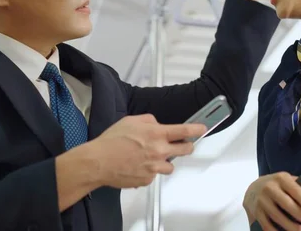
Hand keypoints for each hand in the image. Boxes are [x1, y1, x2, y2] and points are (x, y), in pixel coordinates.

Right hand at [89, 114, 205, 188]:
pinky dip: (149, 171)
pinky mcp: (148, 179)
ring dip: (164, 161)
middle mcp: (159, 151)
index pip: (184, 131)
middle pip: (186, 150)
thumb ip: (149, 121)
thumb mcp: (131, 121)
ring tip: (149, 157)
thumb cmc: (111, 141)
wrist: (97, 162)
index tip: (203, 128)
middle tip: (181, 145)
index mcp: (156, 134)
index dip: (196, 129)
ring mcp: (155, 167)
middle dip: (187, 147)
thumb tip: (158, 124)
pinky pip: (155, 175)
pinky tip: (137, 166)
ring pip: (170, 166)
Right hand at [243, 172, 300, 230]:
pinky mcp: (256, 212)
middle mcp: (269, 188)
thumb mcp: (291, 183)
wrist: (253, 188)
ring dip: (290, 226)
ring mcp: (261, 200)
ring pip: (277, 216)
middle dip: (300, 215)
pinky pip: (266, 224)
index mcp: (281, 178)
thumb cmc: (277, 186)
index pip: (295, 190)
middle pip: (286, 203)